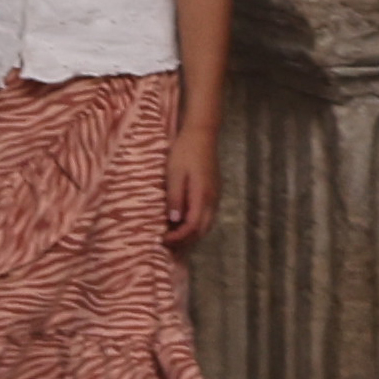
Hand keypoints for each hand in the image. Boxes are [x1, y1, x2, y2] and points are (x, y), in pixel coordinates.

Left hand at [164, 110, 222, 248]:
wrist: (202, 134)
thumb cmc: (185, 151)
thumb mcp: (174, 174)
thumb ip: (175, 198)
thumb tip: (173, 221)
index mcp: (202, 196)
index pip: (192, 227)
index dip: (178, 237)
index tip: (163, 239)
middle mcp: (212, 200)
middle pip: (202, 231)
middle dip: (185, 242)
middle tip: (167, 244)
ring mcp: (215, 197)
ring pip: (206, 225)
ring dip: (191, 235)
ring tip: (174, 238)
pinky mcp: (214, 192)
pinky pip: (207, 216)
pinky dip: (196, 225)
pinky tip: (183, 223)